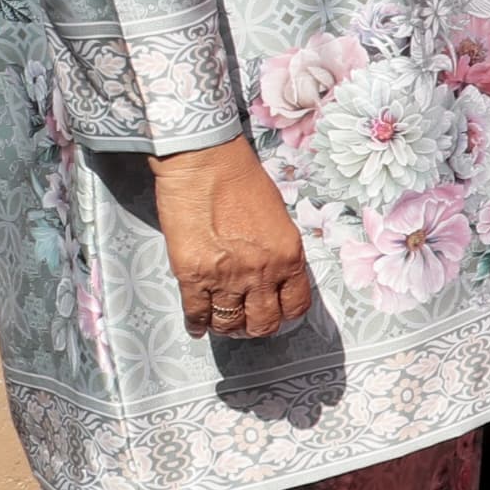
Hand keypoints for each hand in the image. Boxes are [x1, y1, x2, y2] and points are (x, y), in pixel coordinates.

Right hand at [150, 134, 314, 341]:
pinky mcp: (193, 275)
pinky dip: (196, 324)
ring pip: (230, 322)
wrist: (205, 162)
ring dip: (226, 327)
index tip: (276, 313)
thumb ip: (278, 249)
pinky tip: (196, 326)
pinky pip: (197, 313)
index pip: (296, 304)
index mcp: (289, 256)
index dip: (284, 314)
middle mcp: (262, 272)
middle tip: (247, 322)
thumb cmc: (241, 179)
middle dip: (256, 327)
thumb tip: (273, 273)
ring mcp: (226, 277)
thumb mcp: (278, 217)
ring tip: (222, 323)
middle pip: (264, 322)